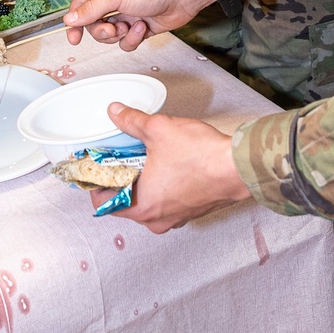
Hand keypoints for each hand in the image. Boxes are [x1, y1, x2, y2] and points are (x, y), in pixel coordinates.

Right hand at [63, 0, 214, 48]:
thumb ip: (91, 10)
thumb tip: (70, 19)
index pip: (80, 5)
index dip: (75, 22)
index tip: (74, 38)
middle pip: (94, 24)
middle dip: (103, 31)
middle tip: (112, 29)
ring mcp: (126, 13)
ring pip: (110, 35)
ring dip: (121, 34)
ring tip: (132, 25)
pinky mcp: (138, 26)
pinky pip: (126, 41)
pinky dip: (134, 38)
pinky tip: (143, 26)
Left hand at [92, 106, 249, 232]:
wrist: (237, 167)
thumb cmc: (200, 156)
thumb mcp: (157, 130)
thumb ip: (131, 121)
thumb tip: (115, 112)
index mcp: (142, 207)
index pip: (103, 203)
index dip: (96, 181)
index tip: (97, 164)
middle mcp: (157, 220)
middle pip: (123, 201)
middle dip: (119, 176)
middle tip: (118, 153)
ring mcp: (175, 218)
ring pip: (145, 201)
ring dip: (140, 180)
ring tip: (141, 154)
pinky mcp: (190, 211)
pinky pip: (164, 200)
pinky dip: (158, 184)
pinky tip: (162, 162)